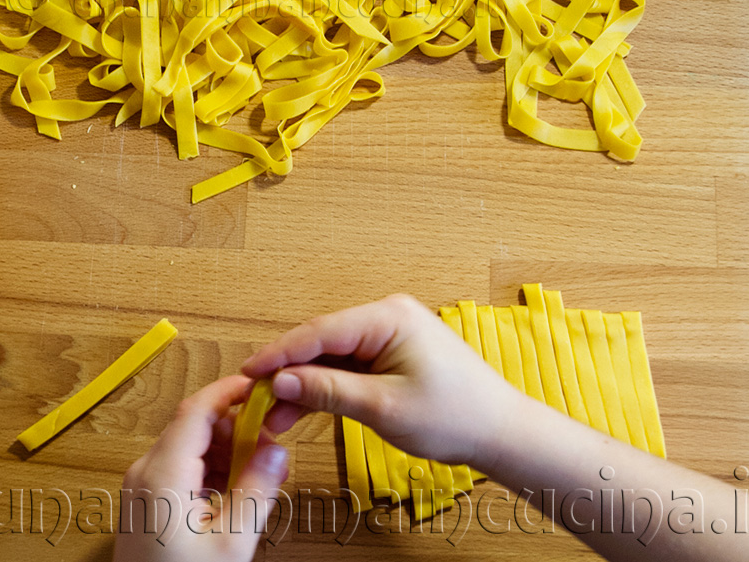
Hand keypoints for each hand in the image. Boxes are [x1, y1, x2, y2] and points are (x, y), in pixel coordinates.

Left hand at [114, 376, 288, 561]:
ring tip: (258, 476)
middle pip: (195, 426)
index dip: (231, 391)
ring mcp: (141, 486)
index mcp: (162, 474)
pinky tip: (235, 492)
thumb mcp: (232, 543)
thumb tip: (277, 452)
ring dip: (226, 452)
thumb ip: (257, 490)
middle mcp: (145, 472)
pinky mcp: (145, 501)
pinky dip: (211, 470)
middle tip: (272, 449)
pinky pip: (182, 468)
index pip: (196, 409)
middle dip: (237, 429)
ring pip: (190, 446)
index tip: (262, 388)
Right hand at [242, 294, 521, 467]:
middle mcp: (387, 317)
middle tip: (259, 402)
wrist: (500, 431)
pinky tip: (303, 409)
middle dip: (289, 373)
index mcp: (388, 317)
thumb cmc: (455, 415)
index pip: (319, 331)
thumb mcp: (383, 406)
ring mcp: (390, 335)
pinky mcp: (392, 354)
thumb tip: (282, 380)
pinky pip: (349, 366)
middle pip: (321, 341)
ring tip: (277, 418)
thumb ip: (328, 390)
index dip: (279, 354)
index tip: (248, 374)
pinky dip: (328, 388)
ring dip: (306, 385)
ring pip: (332, 357)